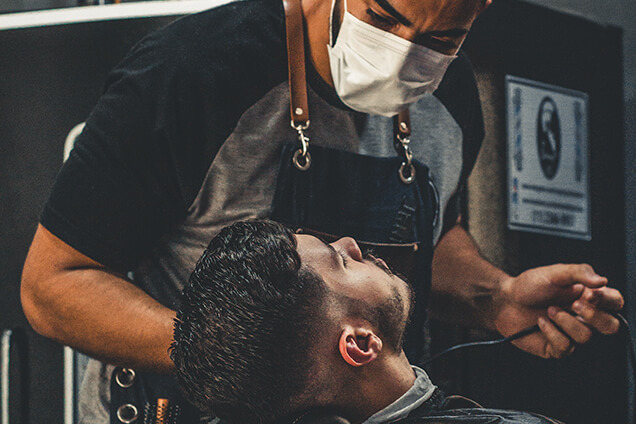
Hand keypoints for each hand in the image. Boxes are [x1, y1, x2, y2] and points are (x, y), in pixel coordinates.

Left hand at [494, 264, 623, 358]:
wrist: (504, 301)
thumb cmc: (529, 286)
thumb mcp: (554, 273)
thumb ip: (579, 272)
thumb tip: (602, 280)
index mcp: (589, 298)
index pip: (615, 303)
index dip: (608, 300)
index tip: (590, 293)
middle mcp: (584, 317)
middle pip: (611, 327)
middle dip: (594, 316)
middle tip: (573, 304)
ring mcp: (572, 334)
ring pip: (586, 337)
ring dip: (565, 321)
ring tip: (549, 310)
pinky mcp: (557, 348)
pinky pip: (566, 347)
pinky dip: (551, 331)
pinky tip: (541, 322)